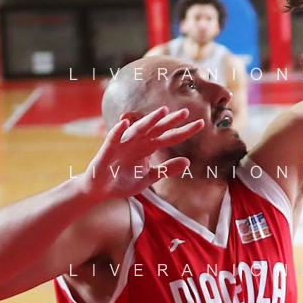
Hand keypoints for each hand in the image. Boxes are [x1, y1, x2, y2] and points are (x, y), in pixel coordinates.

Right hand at [80, 107, 203, 200]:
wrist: (101, 190)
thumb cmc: (123, 180)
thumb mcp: (150, 177)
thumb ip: (167, 169)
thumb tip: (188, 161)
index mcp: (149, 147)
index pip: (170, 137)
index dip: (185, 131)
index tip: (201, 124)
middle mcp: (139, 142)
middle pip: (157, 129)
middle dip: (170, 121)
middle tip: (185, 112)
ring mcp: (124, 144)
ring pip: (139, 129)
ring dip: (150, 120)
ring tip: (162, 112)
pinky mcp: (108, 150)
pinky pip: (114, 138)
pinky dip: (118, 130)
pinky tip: (125, 123)